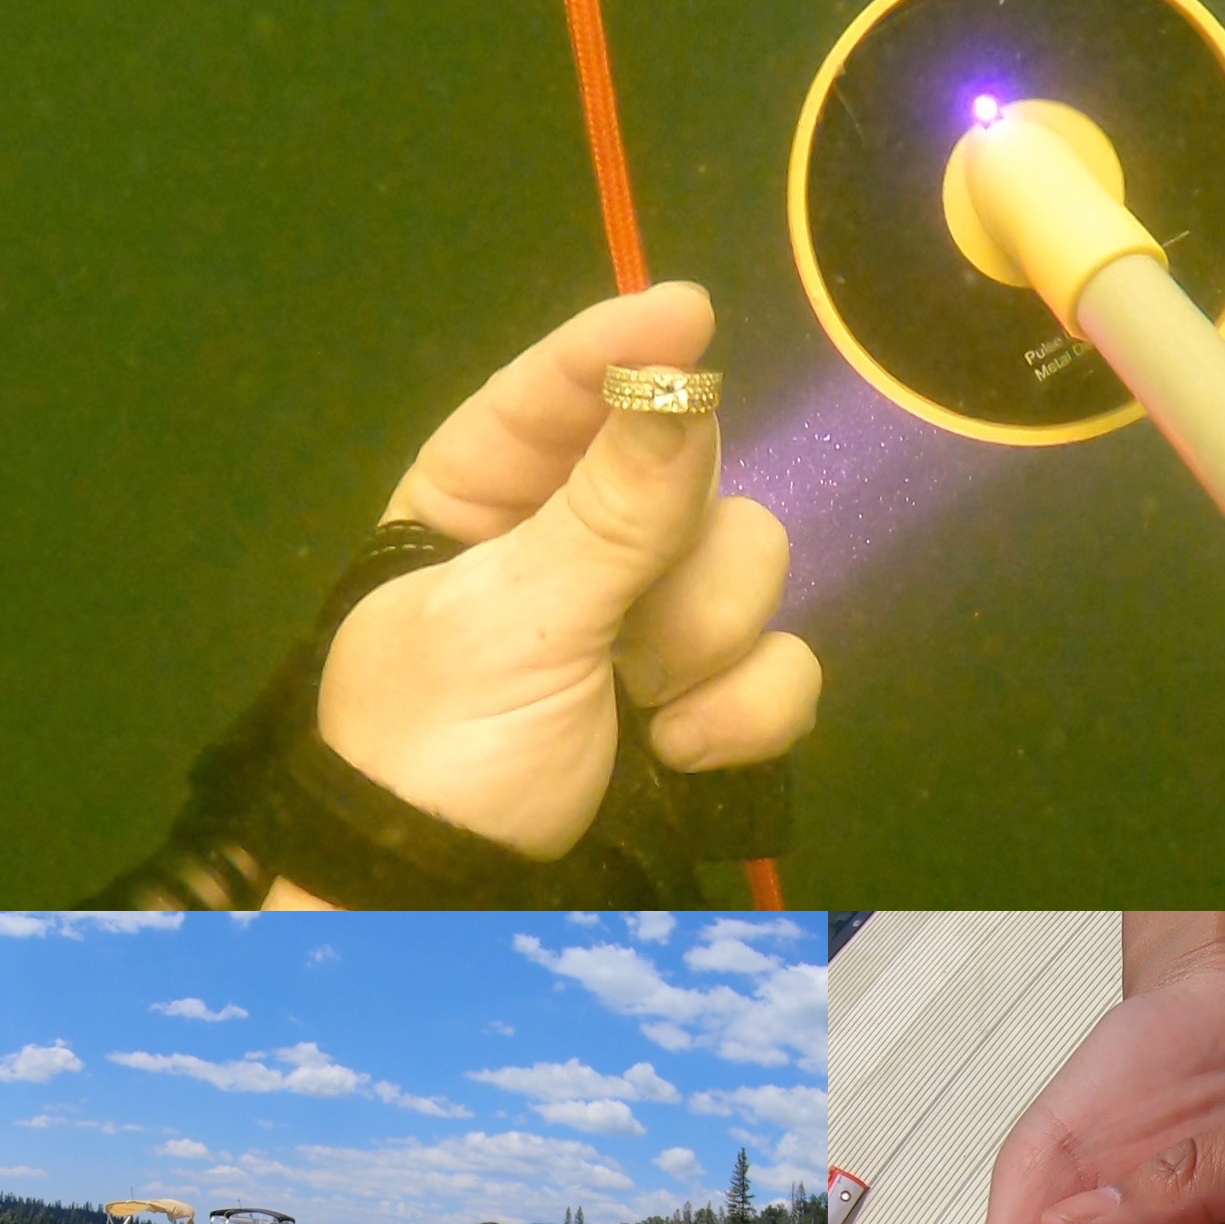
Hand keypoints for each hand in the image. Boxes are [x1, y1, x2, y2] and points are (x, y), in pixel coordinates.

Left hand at [308, 282, 819, 862]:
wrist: (459, 909)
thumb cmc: (440, 751)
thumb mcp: (513, 620)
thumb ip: (611, 505)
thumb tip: (685, 372)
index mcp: (482, 499)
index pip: (557, 392)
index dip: (619, 348)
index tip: (685, 313)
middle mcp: (579, 542)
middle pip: (692, 475)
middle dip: (672, 552)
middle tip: (625, 623)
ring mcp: (654, 624)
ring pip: (751, 568)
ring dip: (703, 647)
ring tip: (637, 711)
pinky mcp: (711, 703)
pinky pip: (784, 665)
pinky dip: (748, 714)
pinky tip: (680, 754)